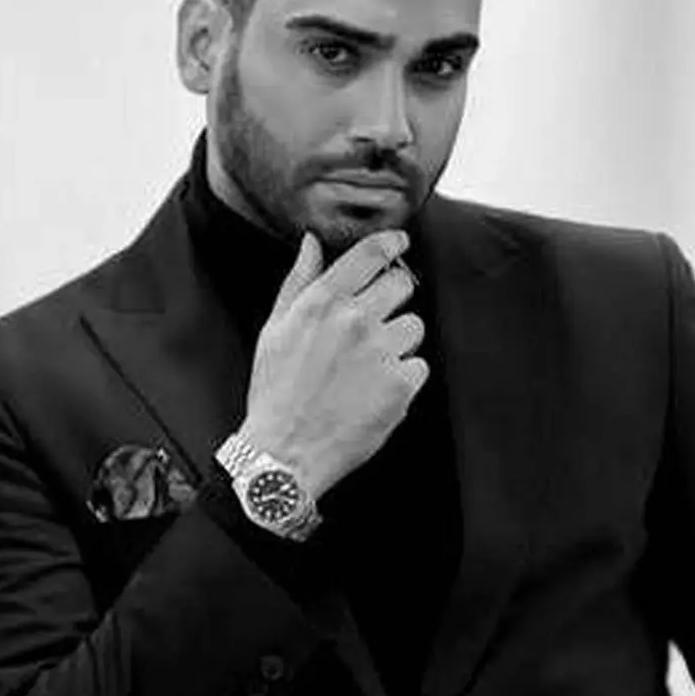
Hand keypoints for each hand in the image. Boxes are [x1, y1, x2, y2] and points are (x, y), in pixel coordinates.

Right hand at [240, 229, 428, 500]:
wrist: (284, 452)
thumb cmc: (276, 392)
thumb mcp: (275, 329)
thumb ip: (299, 281)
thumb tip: (312, 243)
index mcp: (323, 302)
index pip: (370, 254)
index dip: (391, 244)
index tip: (399, 244)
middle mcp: (355, 320)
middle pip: (401, 284)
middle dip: (392, 298)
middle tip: (374, 324)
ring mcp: (381, 352)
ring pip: (414, 326)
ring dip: (398, 342)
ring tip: (368, 367)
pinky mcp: (400, 385)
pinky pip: (419, 366)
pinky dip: (403, 378)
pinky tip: (375, 391)